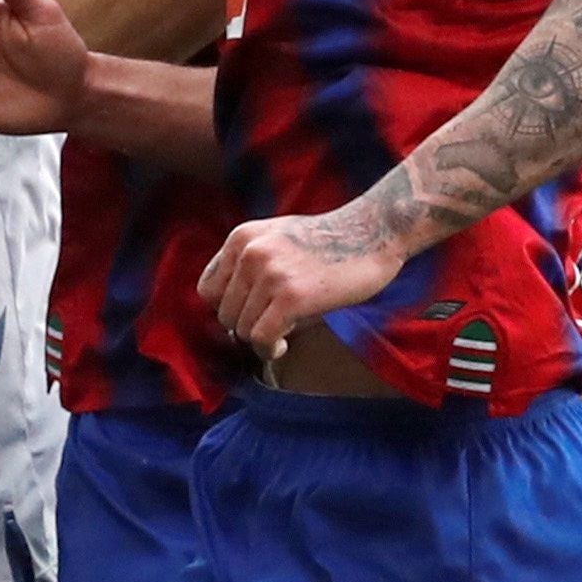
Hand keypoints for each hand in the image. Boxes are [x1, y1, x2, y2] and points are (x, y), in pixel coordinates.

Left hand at [197, 205, 403, 353]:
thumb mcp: (276, 238)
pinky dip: (270, 349)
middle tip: (274, 325)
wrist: (373, 231)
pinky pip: (262, 338)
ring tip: (285, 331)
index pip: (208, 290)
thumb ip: (249, 264)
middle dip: (248, 325)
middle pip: (224, 313)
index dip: (229, 308)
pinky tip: (284, 346)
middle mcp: (249, 253)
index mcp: (241, 238)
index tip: (251, 314)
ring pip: (242, 329)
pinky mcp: (291, 296)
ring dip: (262, 338)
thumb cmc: (328, 241)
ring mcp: (269, 273)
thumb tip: (228, 313)